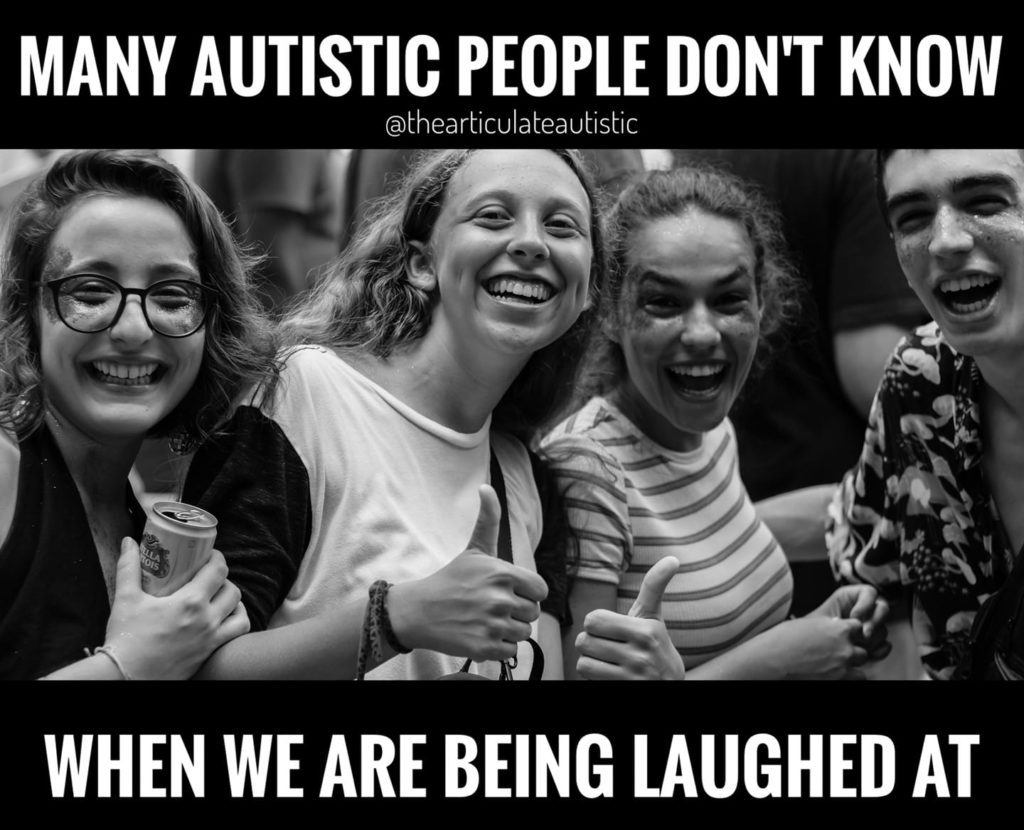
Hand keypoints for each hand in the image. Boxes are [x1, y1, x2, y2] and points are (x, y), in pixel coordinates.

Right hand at [102, 538, 250, 679]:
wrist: (126, 676)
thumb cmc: (126, 638)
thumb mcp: (126, 598)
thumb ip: (129, 566)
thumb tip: (128, 542)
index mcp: (189, 602)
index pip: (218, 571)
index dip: (218, 558)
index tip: (210, 555)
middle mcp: (206, 620)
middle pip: (232, 589)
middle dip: (223, 578)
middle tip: (210, 575)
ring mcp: (211, 638)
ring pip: (239, 612)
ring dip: (233, 600)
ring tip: (220, 596)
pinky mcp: (210, 653)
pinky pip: (237, 633)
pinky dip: (237, 622)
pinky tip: (225, 617)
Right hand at [388, 485, 547, 660]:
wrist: (418, 611)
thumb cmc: (451, 579)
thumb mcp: (474, 548)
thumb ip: (488, 519)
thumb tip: (486, 487)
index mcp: (503, 573)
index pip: (540, 590)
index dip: (527, 592)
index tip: (509, 591)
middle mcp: (500, 599)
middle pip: (532, 613)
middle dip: (516, 612)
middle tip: (493, 607)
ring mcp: (492, 625)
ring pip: (523, 634)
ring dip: (508, 630)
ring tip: (486, 621)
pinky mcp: (484, 648)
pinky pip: (511, 652)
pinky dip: (499, 648)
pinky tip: (482, 635)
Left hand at [575, 556, 684, 679]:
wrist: (671, 686)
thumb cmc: (656, 646)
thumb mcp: (654, 618)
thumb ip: (654, 587)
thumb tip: (673, 559)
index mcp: (646, 631)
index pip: (593, 619)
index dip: (596, 624)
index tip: (610, 630)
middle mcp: (641, 654)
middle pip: (584, 641)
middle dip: (591, 643)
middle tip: (608, 647)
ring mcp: (632, 677)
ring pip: (583, 661)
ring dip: (591, 661)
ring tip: (609, 661)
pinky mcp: (623, 690)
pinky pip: (587, 678)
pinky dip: (592, 676)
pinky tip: (609, 674)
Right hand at [766, 615, 870, 679]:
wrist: (774, 659)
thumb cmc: (784, 640)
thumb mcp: (807, 624)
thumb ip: (826, 625)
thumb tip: (833, 624)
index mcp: (838, 629)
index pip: (858, 627)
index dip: (850, 631)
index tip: (842, 634)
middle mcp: (844, 648)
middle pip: (862, 649)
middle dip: (852, 650)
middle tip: (837, 652)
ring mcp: (842, 666)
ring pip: (860, 666)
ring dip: (851, 665)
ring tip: (836, 665)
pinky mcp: (838, 680)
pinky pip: (855, 678)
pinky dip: (847, 676)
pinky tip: (834, 673)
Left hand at [809, 585, 890, 659]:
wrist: (814, 648)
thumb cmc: (814, 629)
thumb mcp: (821, 618)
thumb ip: (837, 618)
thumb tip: (853, 623)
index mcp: (851, 598)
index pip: (869, 592)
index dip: (866, 603)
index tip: (855, 616)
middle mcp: (864, 610)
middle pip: (882, 609)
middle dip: (874, 622)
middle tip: (864, 634)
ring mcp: (871, 627)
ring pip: (883, 629)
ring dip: (872, 639)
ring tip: (856, 646)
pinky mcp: (874, 643)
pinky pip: (885, 645)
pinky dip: (878, 651)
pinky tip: (867, 654)